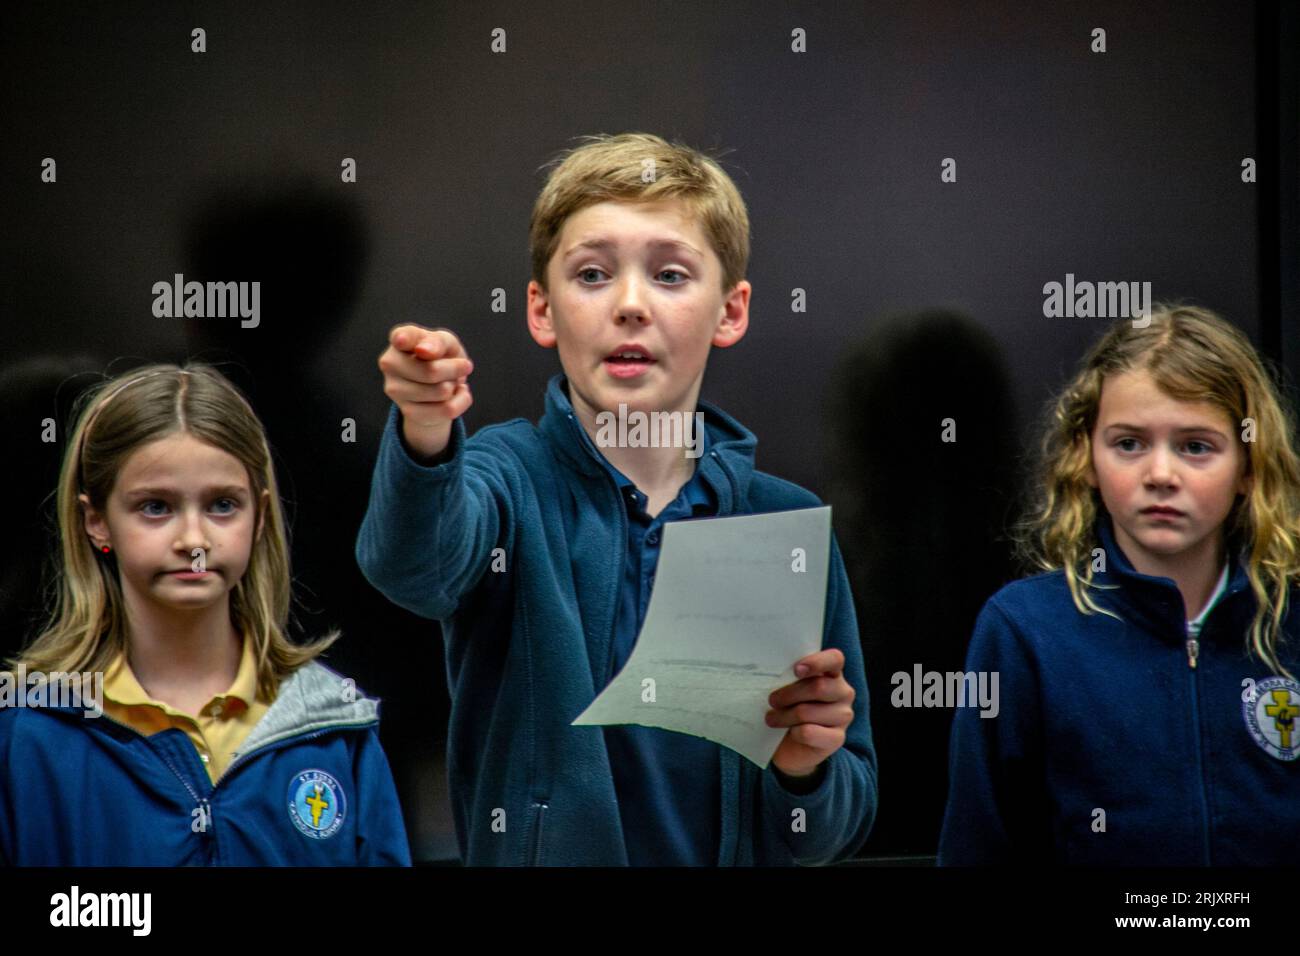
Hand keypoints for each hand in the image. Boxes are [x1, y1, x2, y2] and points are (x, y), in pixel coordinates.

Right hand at [379, 324, 474, 459]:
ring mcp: (395, 390)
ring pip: (442, 392)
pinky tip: (453, 395)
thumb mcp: (446, 342)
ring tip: (448, 381)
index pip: (401, 337)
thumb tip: (423, 350)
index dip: (405, 339)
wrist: (439, 385)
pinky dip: (460, 401)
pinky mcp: (408, 412)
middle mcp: (390, 363)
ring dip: (455, 386)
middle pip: (432, 371)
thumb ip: (437, 341)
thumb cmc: (441, 356)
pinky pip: (448, 410)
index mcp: (399, 338)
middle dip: (455, 370)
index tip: (402, 341)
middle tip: (459, 366)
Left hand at [766, 648, 854, 779]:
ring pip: (807, 712)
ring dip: (784, 716)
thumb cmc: (789, 708)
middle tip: (772, 700)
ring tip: (772, 718)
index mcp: (833, 673)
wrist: (792, 746)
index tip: (796, 670)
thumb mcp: (788, 687)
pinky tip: (790, 732)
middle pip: (818, 687)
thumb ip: (788, 676)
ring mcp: (843, 716)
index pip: (835, 659)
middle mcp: (843, 692)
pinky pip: (808, 732)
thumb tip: (771, 669)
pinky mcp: (837, 738)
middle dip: (788, 694)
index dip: (817, 662)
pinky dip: (793, 732)